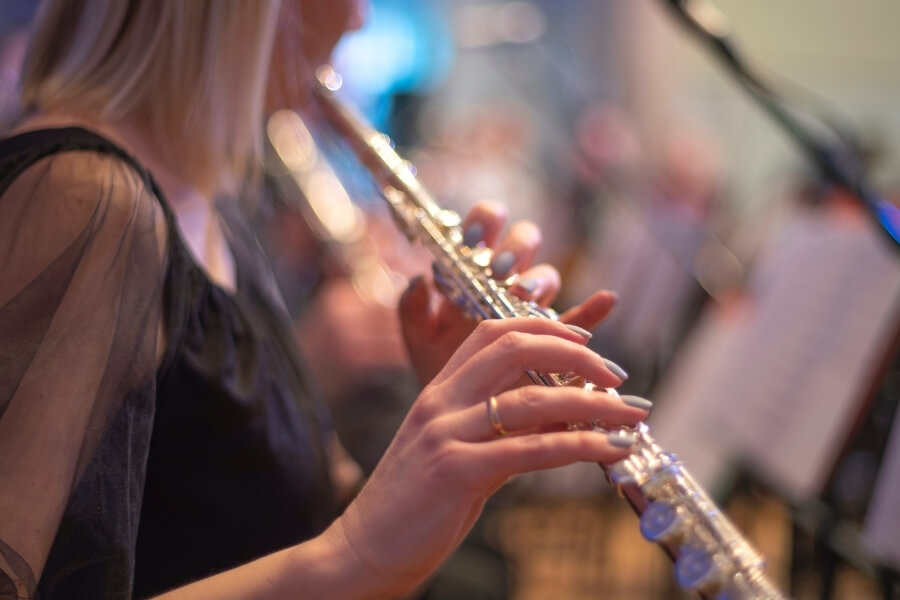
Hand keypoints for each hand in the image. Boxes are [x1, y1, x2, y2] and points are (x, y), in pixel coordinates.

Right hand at [327, 317, 647, 596]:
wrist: (363, 550)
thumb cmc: (414, 504)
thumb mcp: (458, 453)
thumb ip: (502, 428)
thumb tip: (566, 414)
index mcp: (437, 391)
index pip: (491, 332)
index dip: (543, 326)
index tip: (585, 340)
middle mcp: (440, 402)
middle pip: (514, 347)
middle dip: (576, 354)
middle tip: (618, 375)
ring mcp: (445, 434)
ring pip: (532, 399)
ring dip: (594, 403)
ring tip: (633, 415)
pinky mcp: (456, 472)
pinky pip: (532, 449)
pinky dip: (581, 445)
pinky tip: (612, 449)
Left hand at [399, 202, 618, 384]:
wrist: (461, 411)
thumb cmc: (437, 366)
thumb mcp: (418, 341)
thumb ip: (412, 311)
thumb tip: (418, 280)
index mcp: (474, 271)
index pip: (484, 227)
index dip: (485, 222)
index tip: (475, 239)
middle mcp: (507, 282)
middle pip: (523, 242)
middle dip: (515, 248)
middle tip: (502, 273)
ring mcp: (533, 307)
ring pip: (547, 276)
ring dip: (540, 280)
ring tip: (528, 297)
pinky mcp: (555, 338)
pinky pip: (579, 319)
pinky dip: (595, 308)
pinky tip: (606, 299)